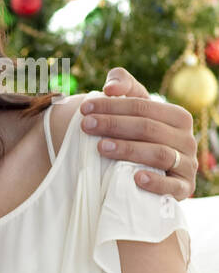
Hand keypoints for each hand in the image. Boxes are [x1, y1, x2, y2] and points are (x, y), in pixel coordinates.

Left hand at [79, 67, 196, 200]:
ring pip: (159, 154)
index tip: (85, 109)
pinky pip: (173, 186)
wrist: (147, 168)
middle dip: (114, 125)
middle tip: (86, 126)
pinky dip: (156, 182)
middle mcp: (187, 140)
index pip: (144, 107)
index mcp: (178, 117)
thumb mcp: (133, 105)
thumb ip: (123, 83)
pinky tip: (136, 178)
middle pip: (149, 129)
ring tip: (99, 147)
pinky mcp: (183, 188)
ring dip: (128, 150)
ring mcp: (187, 165)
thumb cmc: (137, 132)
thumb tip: (110, 88)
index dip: (113, 106)